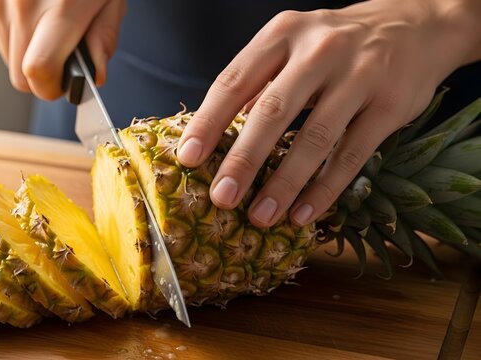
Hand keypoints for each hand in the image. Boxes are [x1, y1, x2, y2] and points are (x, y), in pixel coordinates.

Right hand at [0, 0, 125, 98]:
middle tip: (60, 54)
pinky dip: (13, 34)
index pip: (38, 72)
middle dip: (41, 76)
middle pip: (19, 75)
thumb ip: (104, 37)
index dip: (51, 88)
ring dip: (27, 52)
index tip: (62, 84)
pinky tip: (29, 11)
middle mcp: (21, 5)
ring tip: (45, 22)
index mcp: (60, 8)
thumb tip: (95, 75)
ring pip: (7, 58)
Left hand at [177, 0, 480, 227]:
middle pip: (273, 111)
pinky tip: (303, 214)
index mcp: (283, 34)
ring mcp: (359, 76)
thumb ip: (258, 82)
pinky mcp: (391, 104)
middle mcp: (319, 51)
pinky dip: (325, 189)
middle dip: (244, 160)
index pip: (234, 81)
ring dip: (284, 183)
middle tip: (221, 198)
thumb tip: (216, 132)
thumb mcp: (292, 45)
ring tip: (260, 217)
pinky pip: (352, 155)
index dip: (208, 122)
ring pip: (315, 138)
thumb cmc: (336, 43)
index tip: (188, 159)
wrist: (416, 25)